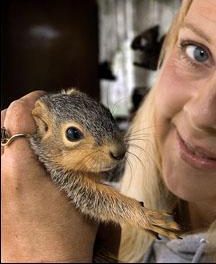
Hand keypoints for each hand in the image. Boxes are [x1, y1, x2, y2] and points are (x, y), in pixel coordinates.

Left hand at [1, 91, 97, 261]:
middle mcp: (0, 174)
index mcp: (22, 168)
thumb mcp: (84, 196)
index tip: (43, 98)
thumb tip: (86, 150)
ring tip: (33, 139)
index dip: (32, 101)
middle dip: (19, 116)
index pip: (17, 116)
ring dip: (12, 136)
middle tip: (40, 119)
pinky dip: (9, 155)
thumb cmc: (65, 239)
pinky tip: (27, 164)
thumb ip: (81, 167)